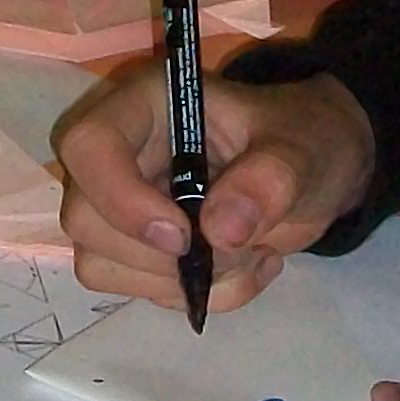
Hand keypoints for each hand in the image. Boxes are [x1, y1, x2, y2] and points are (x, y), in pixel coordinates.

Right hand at [55, 63, 379, 316]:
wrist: (315, 172)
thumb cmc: (304, 140)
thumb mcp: (303, 150)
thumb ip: (269, 180)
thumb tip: (220, 231)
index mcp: (143, 105)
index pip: (88, 146)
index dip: (121, 198)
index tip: (184, 236)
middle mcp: (117, 153)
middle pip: (84, 218)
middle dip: (159, 255)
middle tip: (236, 247)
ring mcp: (118, 204)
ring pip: (101, 265)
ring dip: (184, 281)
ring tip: (250, 254)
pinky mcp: (135, 248)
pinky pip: (142, 292)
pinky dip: (202, 295)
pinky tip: (243, 266)